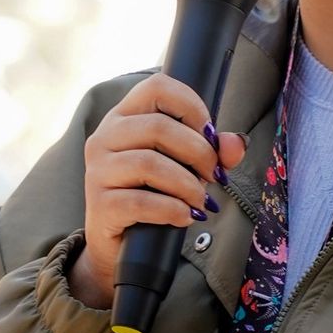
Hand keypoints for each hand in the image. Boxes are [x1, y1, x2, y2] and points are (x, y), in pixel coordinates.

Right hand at [68, 72, 247, 308]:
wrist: (119, 245)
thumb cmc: (154, 195)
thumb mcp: (186, 168)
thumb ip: (213, 152)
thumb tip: (235, 144)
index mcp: (125, 117)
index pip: (157, 87)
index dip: (192, 106)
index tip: (211, 135)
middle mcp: (105, 137)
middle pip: (158, 127)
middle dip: (199, 153)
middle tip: (215, 176)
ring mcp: (98, 170)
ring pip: (150, 164)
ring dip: (188, 185)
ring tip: (201, 202)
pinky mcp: (99, 204)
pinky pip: (141, 202)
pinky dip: (172, 210)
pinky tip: (185, 217)